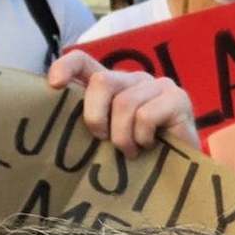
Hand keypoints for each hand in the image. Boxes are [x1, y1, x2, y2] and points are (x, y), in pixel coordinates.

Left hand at [49, 51, 197, 153]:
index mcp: (113, 85)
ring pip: (125, 104)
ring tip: (130, 152)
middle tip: (103, 140)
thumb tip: (56, 122)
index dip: (65, 67)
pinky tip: (150, 145)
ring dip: (122, 137)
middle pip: (102, 81)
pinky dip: (143, 137)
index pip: (83, 61)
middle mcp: (134, 79)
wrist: (181, 173)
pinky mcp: (178, 98)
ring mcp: (158, 85)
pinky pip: (146, 116)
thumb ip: (90, 123)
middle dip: (95, 116)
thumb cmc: (139, 156)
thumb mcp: (108, 137)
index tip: (54, 86)